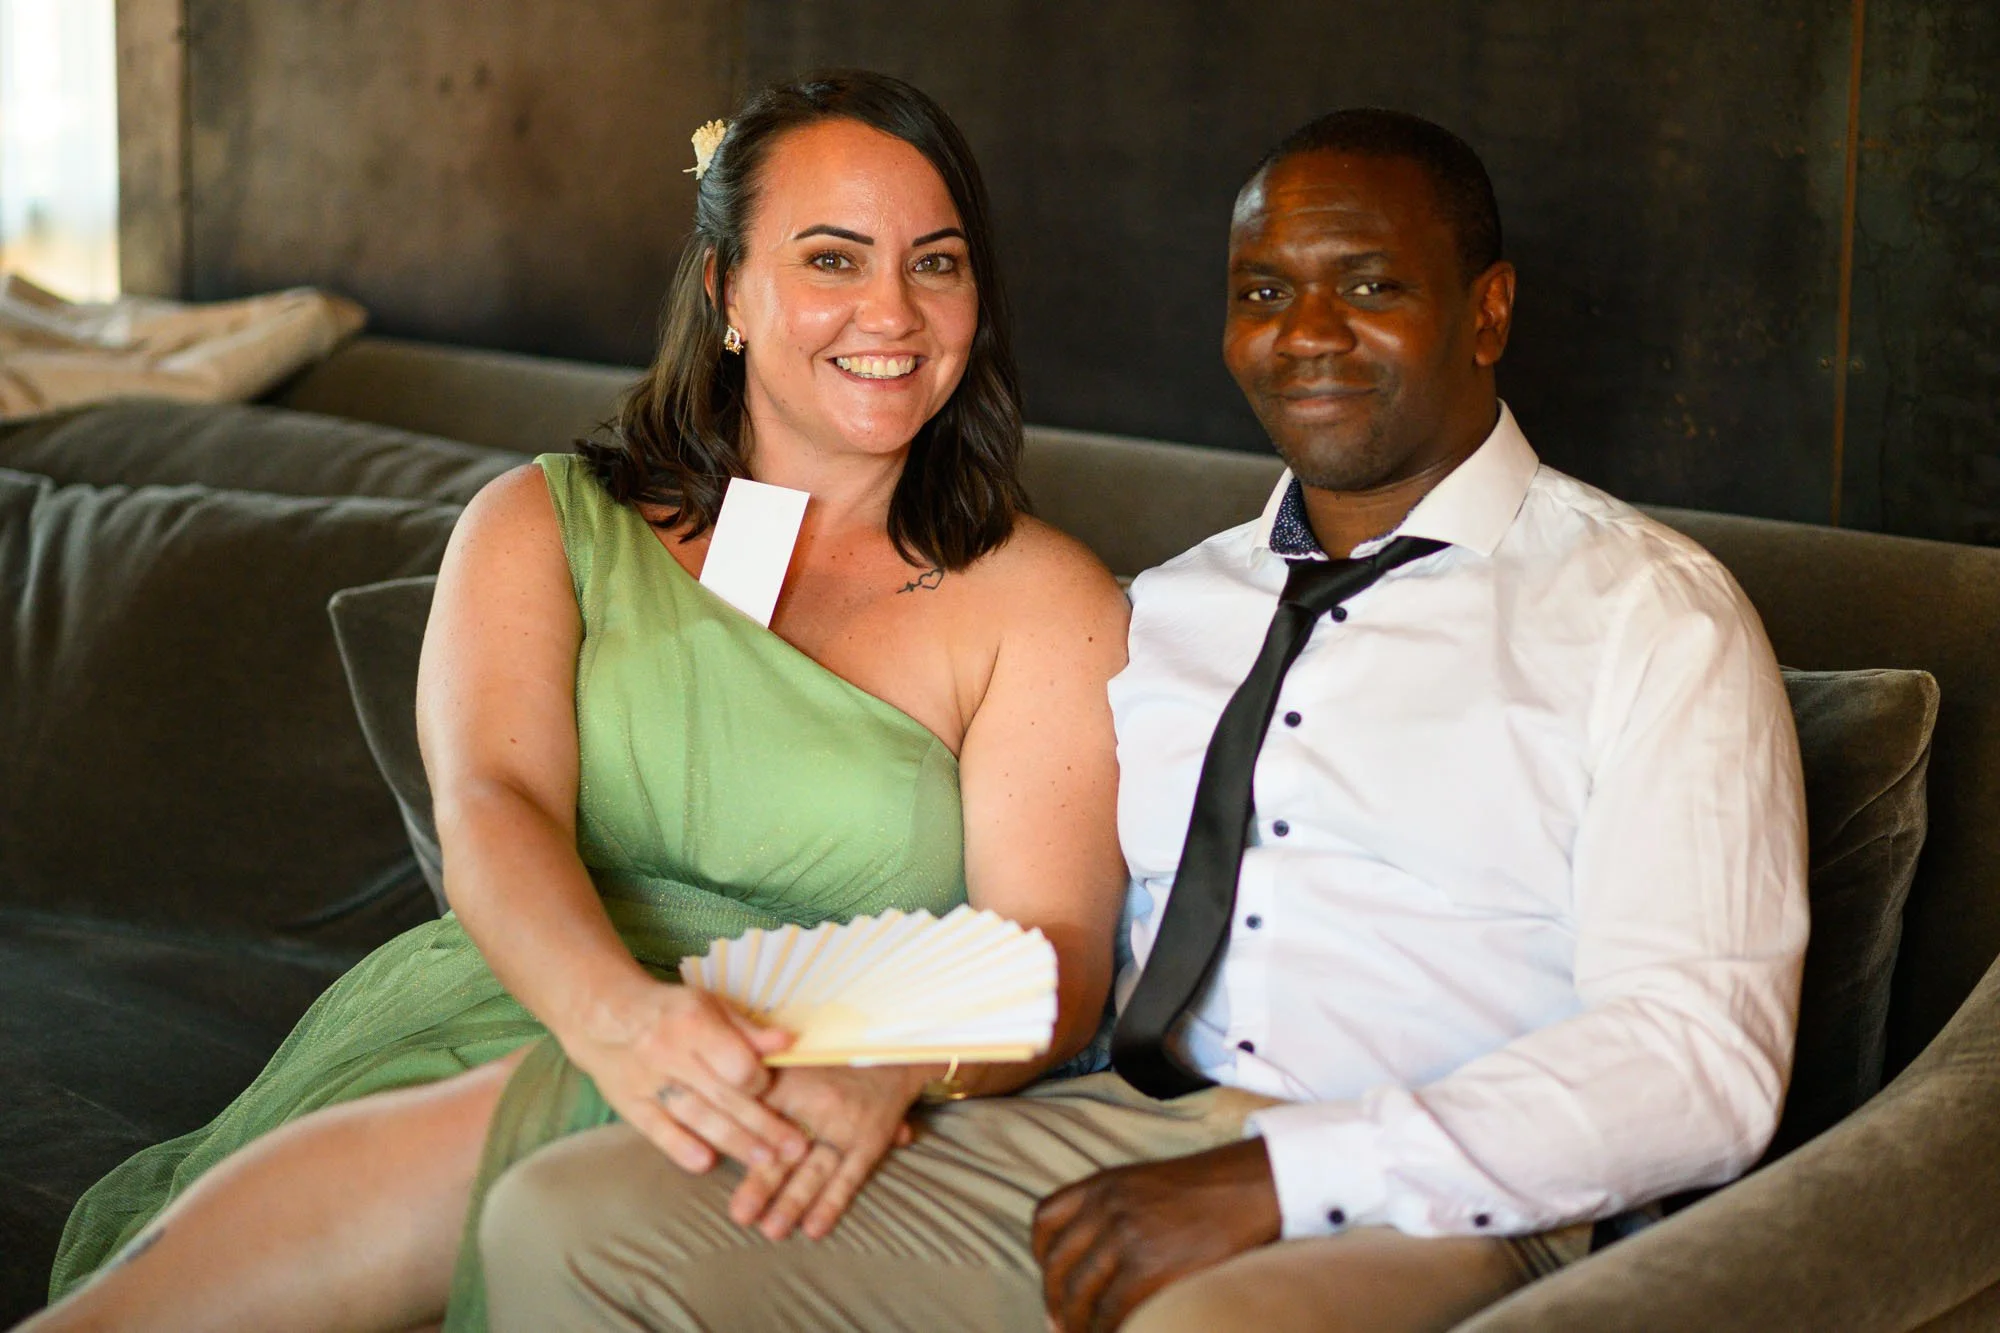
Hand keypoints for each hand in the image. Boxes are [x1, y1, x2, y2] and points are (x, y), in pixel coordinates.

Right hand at [566, 978, 809, 1174]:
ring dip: (734, 1142)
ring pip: (697, 1117)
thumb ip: (748, 1029)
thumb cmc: (669, 1011)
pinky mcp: (630, 1104)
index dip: (759, 1080)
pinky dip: (681, 1147)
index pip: (736, 1063)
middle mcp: (671, 1054)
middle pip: (724, 1096)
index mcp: (694, 1024)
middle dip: (763, 1125)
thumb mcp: (709, 1005)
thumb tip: (788, 1043)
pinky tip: (704, 1163)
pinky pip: (657, 1129)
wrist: (602, 1015)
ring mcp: (649, 1082)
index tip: (768, 1088)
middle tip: (794, 1148)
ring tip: (766, 1162)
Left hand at [728, 1065, 928, 1240]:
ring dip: (794, 1202)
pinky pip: (849, 1177)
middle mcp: (819, 1105)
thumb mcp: (792, 1057)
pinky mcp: (869, 1143)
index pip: (762, 1115)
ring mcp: (846, 1127)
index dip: (741, 1140)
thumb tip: (719, 1096)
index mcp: (794, 1082)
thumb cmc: (829, 1059)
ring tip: (772, 1230)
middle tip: (740, 1214)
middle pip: (786, 1149)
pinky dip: (831, 1204)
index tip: (718, 1162)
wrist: (891, 1052)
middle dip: (762, 1184)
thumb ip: (758, 1076)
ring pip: (815, 1170)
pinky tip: (814, 1229)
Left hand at [1032, 1139, 1281, 1331]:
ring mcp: (1125, 1239)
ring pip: (1080, 1295)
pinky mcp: (1149, 1269)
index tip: (1053, 1281)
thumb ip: (1113, 1209)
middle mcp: (1106, 1209)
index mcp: (1101, 1185)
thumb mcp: (1145, 1184)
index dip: (1042, 1257)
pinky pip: (1112, 1313)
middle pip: (1058, 1266)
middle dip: (1055, 1304)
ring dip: (1077, 1326)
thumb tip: (1091, 1259)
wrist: (1250, 1188)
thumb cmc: (1206, 1191)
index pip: (1045, 1220)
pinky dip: (1107, 1331)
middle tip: (1060, 1328)